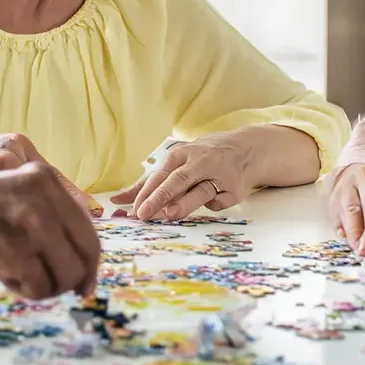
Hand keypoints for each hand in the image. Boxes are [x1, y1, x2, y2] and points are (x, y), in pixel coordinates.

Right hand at [0, 162, 101, 299]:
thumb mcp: (15, 200)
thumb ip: (50, 218)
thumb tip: (85, 259)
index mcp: (45, 178)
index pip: (88, 228)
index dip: (90, 263)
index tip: (85, 286)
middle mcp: (41, 194)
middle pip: (85, 254)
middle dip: (72, 280)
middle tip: (51, 289)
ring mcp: (25, 219)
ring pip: (67, 273)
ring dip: (46, 286)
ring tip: (18, 277)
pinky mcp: (7, 246)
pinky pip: (39, 284)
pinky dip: (26, 290)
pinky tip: (4, 277)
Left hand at [111, 133, 249, 220]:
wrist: (247, 149)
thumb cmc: (202, 158)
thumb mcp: (177, 162)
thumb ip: (148, 182)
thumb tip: (117, 200)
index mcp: (181, 153)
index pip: (160, 174)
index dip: (146, 192)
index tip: (134, 209)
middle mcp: (199, 161)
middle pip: (177, 180)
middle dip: (159, 196)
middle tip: (144, 213)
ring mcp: (219, 175)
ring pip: (199, 191)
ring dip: (184, 203)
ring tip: (169, 214)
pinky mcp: (234, 189)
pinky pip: (218, 202)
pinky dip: (210, 205)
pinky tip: (211, 200)